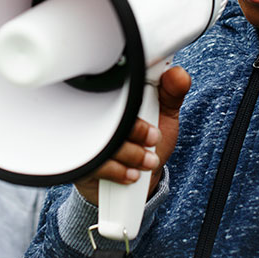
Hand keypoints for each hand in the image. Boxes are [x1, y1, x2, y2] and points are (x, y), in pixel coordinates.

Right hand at [74, 66, 190, 205]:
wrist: (136, 183)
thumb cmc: (149, 144)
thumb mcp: (165, 116)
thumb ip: (173, 93)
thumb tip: (178, 74)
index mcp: (117, 93)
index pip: (118, 82)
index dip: (136, 97)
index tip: (152, 117)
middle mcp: (96, 110)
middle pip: (108, 111)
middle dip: (137, 130)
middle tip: (154, 139)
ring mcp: (86, 134)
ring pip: (104, 138)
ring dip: (132, 153)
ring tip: (147, 160)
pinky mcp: (81, 159)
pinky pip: (95, 161)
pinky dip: (118, 170)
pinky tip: (130, 172)